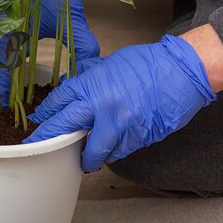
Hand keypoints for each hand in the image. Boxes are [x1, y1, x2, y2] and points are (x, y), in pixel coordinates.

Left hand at [23, 35, 216, 171]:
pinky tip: (109, 153)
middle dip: (51, 138)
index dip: (47, 113)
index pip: (60, 101)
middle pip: (66, 127)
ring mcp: (120, 124)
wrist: (183, 72)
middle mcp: (102, 106)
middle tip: (40, 147)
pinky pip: (119, 151)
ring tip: (82, 159)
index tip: (39, 120)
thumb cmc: (149, 64)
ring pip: (95, 149)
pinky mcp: (138, 137)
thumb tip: (74, 81)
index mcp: (92, 84)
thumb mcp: (111, 62)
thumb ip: (90, 75)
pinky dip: (112, 153)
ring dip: (88, 155)